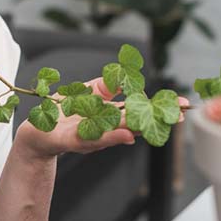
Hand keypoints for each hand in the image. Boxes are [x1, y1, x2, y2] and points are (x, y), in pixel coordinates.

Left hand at [14, 77, 189, 160]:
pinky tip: (126, 134)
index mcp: (111, 115)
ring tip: (158, 121)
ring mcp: (90, 136)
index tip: (183, 104)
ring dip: (138, 127)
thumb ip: (109, 86)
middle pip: (135, 123)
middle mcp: (105, 128)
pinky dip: (109, 137)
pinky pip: (91, 139)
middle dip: (157, 119)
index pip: (141, 111)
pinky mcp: (71, 141)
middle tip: (178, 115)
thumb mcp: (88, 93)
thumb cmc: (64, 113)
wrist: (37, 130)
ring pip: (117, 132)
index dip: (161, 108)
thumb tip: (130, 79)